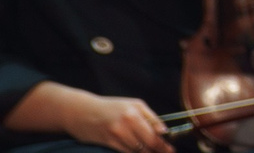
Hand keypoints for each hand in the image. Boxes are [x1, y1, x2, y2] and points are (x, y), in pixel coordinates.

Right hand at [44, 88, 172, 152]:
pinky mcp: (107, 142)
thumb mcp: (134, 105)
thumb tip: (164, 130)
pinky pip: (124, 152)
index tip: (171, 149)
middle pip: (148, 143)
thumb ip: (150, 117)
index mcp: (135, 111)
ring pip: (137, 150)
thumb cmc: (111, 107)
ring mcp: (116, 134)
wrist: (82, 112)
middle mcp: (126, 123)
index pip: (154, 132)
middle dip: (159, 150)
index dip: (164, 143)